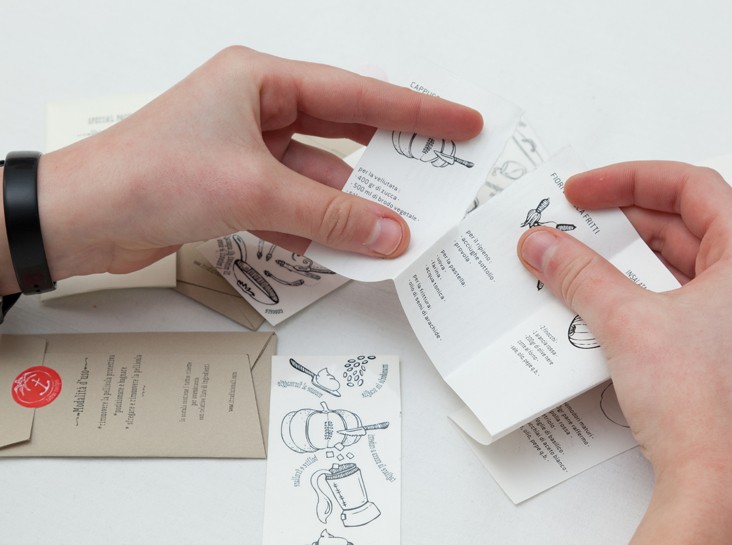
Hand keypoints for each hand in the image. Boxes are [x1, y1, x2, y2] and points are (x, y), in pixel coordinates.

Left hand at [0, 46, 481, 293]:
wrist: (82, 219)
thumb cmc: (146, 176)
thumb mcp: (255, 190)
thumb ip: (331, 216)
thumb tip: (390, 231)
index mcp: (261, 81)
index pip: (357, 94)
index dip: (416, 111)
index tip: (460, 121)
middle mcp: (257, 109)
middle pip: (345, 134)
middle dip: (391, 160)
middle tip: (441, 172)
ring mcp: (247, 151)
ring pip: (321, 180)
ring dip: (353, 208)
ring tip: (398, 228)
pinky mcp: (236, 188)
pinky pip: (296, 207)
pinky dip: (320, 229)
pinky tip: (346, 248)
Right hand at [518, 162, 731, 543]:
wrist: (716, 481)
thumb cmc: (703, 405)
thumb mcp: (627, 321)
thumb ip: (578, 274)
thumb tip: (544, 244)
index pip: (693, 187)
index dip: (631, 179)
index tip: (584, 190)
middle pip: (681, 225)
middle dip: (619, 220)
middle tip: (570, 221)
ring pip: (672, 265)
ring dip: (620, 259)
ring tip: (572, 258)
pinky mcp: (712, 349)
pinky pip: (668, 301)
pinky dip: (630, 293)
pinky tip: (592, 300)